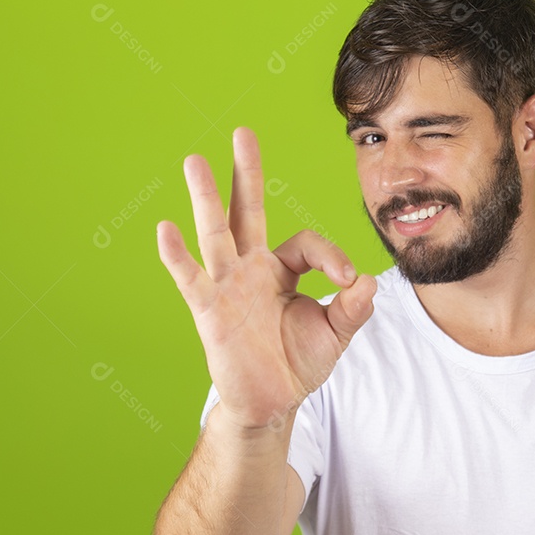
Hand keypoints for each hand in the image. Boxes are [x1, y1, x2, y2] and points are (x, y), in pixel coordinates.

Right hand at [157, 127, 375, 428]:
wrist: (272, 403)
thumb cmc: (298, 362)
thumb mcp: (335, 333)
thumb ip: (354, 308)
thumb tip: (368, 281)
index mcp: (281, 269)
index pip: (307, 243)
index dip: (331, 257)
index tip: (348, 283)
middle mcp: (251, 268)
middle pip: (248, 211)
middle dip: (246, 173)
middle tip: (244, 132)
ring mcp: (227, 286)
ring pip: (217, 233)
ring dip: (207, 197)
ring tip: (195, 160)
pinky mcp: (209, 310)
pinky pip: (192, 278)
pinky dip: (177, 255)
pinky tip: (166, 228)